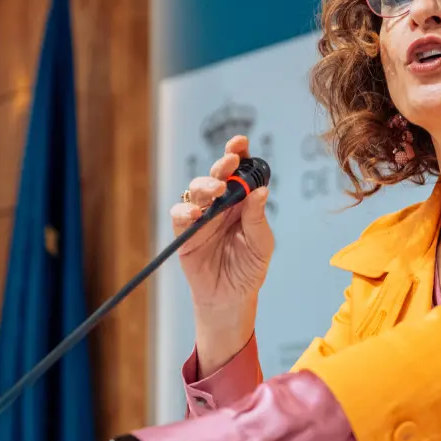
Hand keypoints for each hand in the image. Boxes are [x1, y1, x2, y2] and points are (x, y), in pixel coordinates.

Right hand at [170, 135, 274, 309]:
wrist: (231, 298)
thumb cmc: (249, 268)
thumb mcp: (261, 244)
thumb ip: (258, 219)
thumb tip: (261, 192)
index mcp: (243, 202)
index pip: (240, 172)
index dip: (238, 153)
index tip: (240, 142)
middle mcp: (221, 204)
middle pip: (217, 175)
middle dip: (222, 165)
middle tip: (230, 162)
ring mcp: (202, 216)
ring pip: (197, 190)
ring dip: (205, 186)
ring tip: (215, 191)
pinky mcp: (185, 232)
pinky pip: (179, 214)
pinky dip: (184, 210)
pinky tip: (194, 214)